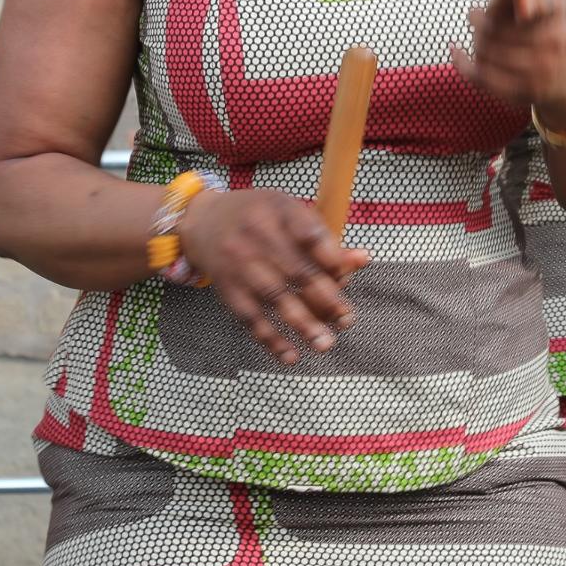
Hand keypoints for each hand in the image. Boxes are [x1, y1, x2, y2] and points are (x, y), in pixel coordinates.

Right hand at [179, 188, 369, 364]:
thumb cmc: (257, 217)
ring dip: (302, 323)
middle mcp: (257, 234)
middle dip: (325, 298)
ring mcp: (239, 262)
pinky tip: (290, 355)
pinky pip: (250, 317)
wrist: (202, 220)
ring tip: (325, 343)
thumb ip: (325, 239)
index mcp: (279, 209)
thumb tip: (363, 259)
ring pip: (274, 296)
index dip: (332, 257)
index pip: (310, 233)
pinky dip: (270, 339)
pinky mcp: (227, 288)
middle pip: (296, 270)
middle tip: (347, 319)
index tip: (348, 276)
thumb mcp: (289, 213)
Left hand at [451, 0, 565, 129]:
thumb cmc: (553, 29)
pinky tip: (456, 52)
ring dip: (476, 42)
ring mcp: (543, 70)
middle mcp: (556, 39)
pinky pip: (484, 78)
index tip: (519, 0)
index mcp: (559, 8)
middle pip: (495, 27)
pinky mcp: (528, 92)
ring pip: (486, 52)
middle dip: (480, 21)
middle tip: (476, 15)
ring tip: (478, 36)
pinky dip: (464, 64)